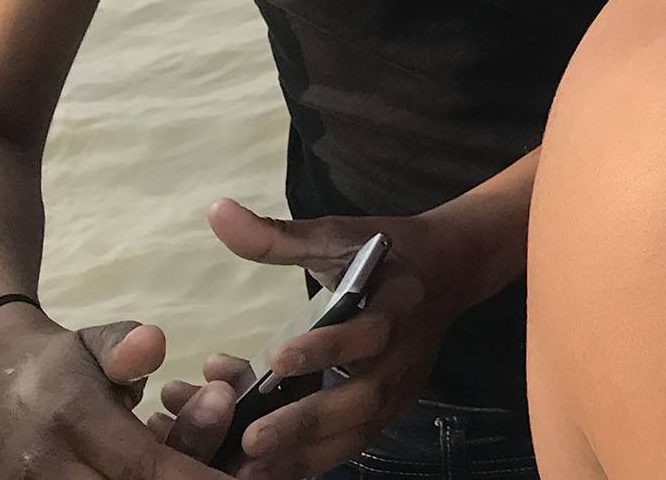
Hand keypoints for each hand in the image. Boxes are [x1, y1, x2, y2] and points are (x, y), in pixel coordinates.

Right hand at [0, 303, 221, 477]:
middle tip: (230, 468)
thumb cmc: (61, 364)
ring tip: (193, 463)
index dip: (194, 477)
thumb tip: (153, 344)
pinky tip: (162, 469)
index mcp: (71, 421)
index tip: (239, 479)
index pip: (142, 466)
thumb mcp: (95, 340)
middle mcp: (47, 470)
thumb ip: (125, 345)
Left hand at [193, 199, 466, 478]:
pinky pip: (349, 443)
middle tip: (253, 437)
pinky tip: (265, 471)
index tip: (280, 357)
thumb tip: (218, 212)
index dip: (330, 347)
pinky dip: (310, 460)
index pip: (371, 331)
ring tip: (249, 467)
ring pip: (356, 432)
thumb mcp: (338, 235)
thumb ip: (278, 236)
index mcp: (401, 302)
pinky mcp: (387, 413)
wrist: (447, 271)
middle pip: (363, 397)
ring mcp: (400, 390)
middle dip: (308, 419)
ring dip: (305, 452)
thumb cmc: (385, 252)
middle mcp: (406, 355)